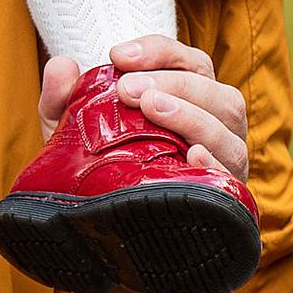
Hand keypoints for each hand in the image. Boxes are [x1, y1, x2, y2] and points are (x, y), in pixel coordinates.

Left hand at [39, 36, 249, 185]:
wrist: (113, 240)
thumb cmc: (103, 175)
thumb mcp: (74, 137)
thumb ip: (64, 100)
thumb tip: (60, 66)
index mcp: (190, 100)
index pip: (187, 61)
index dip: (158, 52)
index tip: (117, 55)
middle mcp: (215, 126)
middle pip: (214, 90)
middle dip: (173, 83)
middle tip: (128, 89)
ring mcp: (225, 162)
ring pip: (227, 127)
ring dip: (192, 114)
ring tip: (155, 110)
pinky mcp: (225, 199)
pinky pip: (232, 177)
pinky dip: (216, 163)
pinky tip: (194, 156)